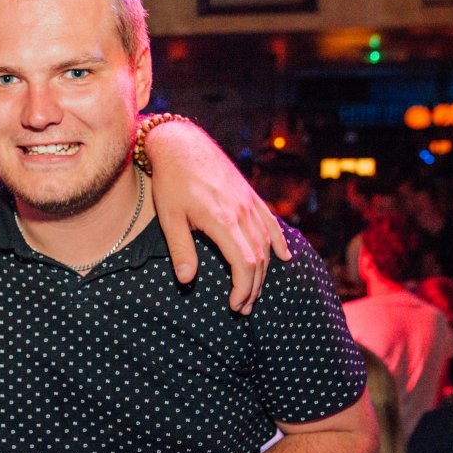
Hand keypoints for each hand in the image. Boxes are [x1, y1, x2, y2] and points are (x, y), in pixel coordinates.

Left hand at [147, 120, 290, 314]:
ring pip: (266, 243)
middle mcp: (241, 213)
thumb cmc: (170, 182)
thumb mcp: (169, 218)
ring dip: (264, 271)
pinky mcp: (249, 195)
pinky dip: (278, 242)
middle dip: (253, 286)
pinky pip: (270, 222)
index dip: (242, 288)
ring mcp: (249, 203)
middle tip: (243, 308)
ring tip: (254, 291)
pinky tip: (283, 257)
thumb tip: (186, 281)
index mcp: (222, 221)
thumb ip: (181, 250)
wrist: (181, 145)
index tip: (235, 305)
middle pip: (258, 258)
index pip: (244, 263)